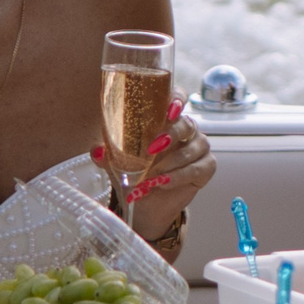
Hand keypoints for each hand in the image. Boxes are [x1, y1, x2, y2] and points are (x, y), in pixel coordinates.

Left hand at [115, 103, 213, 246]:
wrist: (145, 205)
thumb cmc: (134, 175)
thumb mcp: (117, 164)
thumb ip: (109, 155)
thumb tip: (97, 150)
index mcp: (167, 119)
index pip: (178, 98)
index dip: (178, 99)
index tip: (169, 109)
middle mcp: (187, 129)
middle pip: (186, 124)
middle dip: (171, 135)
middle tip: (152, 148)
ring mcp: (199, 148)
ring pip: (194, 148)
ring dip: (171, 162)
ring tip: (152, 175)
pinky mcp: (206, 168)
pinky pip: (198, 168)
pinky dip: (179, 176)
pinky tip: (163, 183)